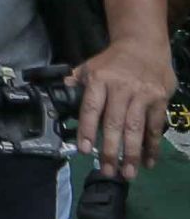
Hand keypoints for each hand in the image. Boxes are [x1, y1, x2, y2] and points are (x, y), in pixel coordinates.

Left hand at [71, 37, 175, 179]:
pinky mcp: (159, 100)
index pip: (91, 108)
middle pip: (114, 123)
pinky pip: (154, 126)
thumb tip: (59, 93)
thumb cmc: (114, 60)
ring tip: (127, 174)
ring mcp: (142, 94)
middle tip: (108, 171)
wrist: (144, 44)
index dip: (88, 130)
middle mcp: (121, 88)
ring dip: (132, 153)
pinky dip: (152, 146)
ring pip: (135, 128)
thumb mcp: (91, 65)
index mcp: (100, 80)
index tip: (85, 150)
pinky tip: (149, 162)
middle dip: (111, 150)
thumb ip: (76, 82)